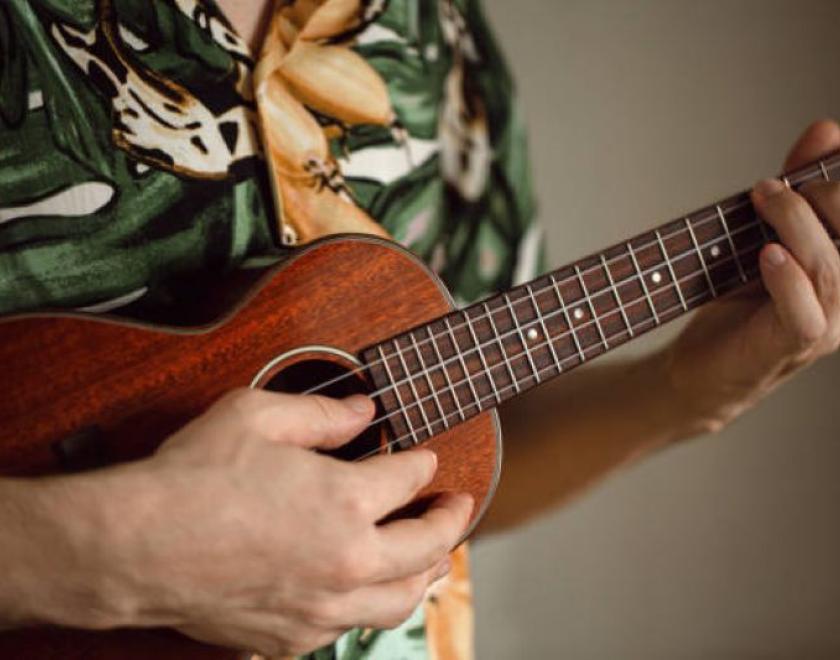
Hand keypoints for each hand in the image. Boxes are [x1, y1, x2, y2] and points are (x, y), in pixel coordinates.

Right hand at [14, 389, 471, 656]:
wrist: (135, 547)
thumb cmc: (191, 478)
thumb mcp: (257, 415)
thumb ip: (322, 412)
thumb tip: (365, 410)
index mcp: (347, 501)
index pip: (408, 478)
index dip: (422, 462)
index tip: (425, 456)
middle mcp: (346, 561)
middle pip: (424, 547)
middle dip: (449, 521)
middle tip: (459, 506)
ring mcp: (321, 606)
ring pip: (399, 600)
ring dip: (426, 574)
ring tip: (437, 559)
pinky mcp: (291, 636)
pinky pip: (350, 626)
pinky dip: (372, 606)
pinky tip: (369, 591)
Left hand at [662, 119, 839, 434]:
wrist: (698, 367)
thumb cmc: (735, 299)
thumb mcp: (762, 232)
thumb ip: (796, 187)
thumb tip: (827, 129)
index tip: (818, 154)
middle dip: (823, 197)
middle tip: (772, 187)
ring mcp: (827, 324)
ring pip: (831, 268)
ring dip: (796, 225)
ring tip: (761, 199)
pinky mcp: (791, 346)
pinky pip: (804, 311)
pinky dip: (787, 278)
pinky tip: (766, 254)